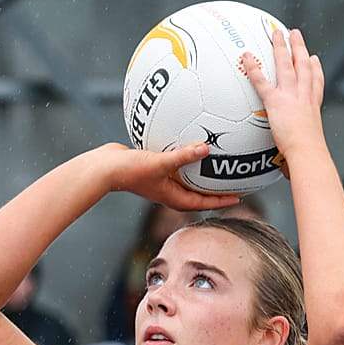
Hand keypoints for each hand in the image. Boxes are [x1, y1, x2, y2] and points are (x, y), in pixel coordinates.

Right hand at [100, 145, 241, 211]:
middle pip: (197, 194)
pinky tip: (190, 141)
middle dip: (215, 191)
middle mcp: (168, 191)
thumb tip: (207, 148)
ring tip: (216, 163)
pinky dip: (185, 158)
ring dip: (201, 175)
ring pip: (187, 180)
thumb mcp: (160, 163)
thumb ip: (183, 156)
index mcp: (172, 197)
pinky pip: (175, 164)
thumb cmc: (130, 171)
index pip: (203, 203)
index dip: (221, 201)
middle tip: (233, 183)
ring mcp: (161, 180)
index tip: (239, 198)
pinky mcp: (154, 168)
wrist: (104, 168)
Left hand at [242, 26, 325, 169]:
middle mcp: (305, 97)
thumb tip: (291, 169)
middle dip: (299, 49)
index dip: (315, 70)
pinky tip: (246, 58)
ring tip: (276, 33)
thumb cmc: (307, 156)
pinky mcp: (276, 101)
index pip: (316, 84)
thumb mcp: (305, 148)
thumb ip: (297, 150)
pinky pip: (262, 82)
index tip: (314, 59)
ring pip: (286, 65)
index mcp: (312, 107)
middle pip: (304, 66)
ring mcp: (292, 97)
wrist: (307, 152)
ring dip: (281, 47)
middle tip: (296, 35)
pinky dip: (254, 68)